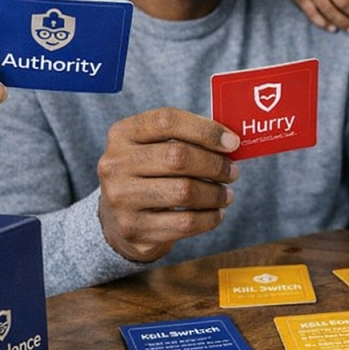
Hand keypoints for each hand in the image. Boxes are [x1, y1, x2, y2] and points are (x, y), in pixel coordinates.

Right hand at [96, 108, 240, 262]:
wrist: (118, 220)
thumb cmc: (149, 174)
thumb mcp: (154, 147)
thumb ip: (186, 137)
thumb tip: (230, 140)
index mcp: (122, 134)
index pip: (167, 120)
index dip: (205, 130)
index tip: (232, 142)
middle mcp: (115, 164)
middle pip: (178, 157)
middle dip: (215, 165)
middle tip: (233, 171)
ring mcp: (121, 198)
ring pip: (184, 192)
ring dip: (215, 193)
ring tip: (226, 194)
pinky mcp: (134, 229)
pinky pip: (184, 223)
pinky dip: (209, 218)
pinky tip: (216, 213)